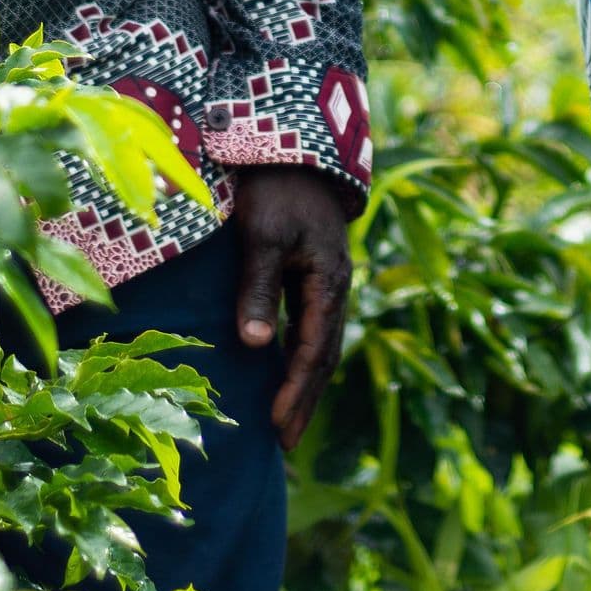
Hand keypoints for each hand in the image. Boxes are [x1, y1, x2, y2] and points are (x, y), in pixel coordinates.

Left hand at [230, 166, 355, 451]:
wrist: (293, 146)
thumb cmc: (274, 188)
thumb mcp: (264, 236)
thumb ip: (259, 289)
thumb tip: (256, 347)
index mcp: (329, 282)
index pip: (314, 353)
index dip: (296, 393)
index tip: (278, 429)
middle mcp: (334, 287)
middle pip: (324, 356)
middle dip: (305, 400)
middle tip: (286, 444)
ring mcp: (327, 280)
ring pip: (322, 344)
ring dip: (305, 383)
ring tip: (286, 420)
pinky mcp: (314, 272)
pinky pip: (313, 326)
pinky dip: (301, 357)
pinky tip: (283, 370)